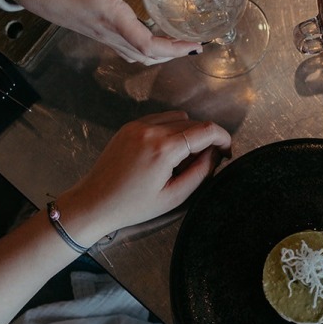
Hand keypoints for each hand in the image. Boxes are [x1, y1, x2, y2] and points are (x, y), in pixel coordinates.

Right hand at [0, 0, 198, 63]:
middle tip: (195, 44)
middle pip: (147, 57)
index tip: (195, 44)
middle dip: (174, 55)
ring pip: (137, 57)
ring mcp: (103, 38)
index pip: (147, 44)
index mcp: (112, 18)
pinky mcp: (99, 36)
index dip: (174, 49)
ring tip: (181, 44)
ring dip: (160, 56)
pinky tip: (156, 39)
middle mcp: (110, 34)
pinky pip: (127, 51)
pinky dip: (146, 51)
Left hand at [57, 112, 231, 242]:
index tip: (228, 149)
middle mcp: (151, 130)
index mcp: (164, 148)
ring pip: (178, 117)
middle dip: (205, 139)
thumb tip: (215, 154)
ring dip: (188, 132)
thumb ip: (201, 172)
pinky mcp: (129, 127)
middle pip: (193, 123)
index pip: (206, 131)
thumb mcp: (174, 196)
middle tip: (205, 161)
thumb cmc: (132, 206)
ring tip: (183, 157)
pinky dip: (171, 129)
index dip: (223, 138)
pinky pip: (160, 119)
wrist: (94, 202)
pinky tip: (166, 151)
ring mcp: (138, 125)